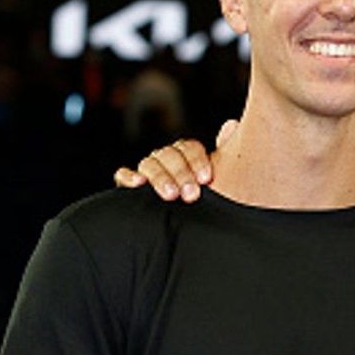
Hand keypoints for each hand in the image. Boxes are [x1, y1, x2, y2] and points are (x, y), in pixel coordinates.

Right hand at [111, 120, 238, 200]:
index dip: (196, 160)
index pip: (188, 148)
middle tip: (192, 194)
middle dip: (181, 173)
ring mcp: (148, 173)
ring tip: (171, 195)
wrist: (196, 229)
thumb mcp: (223, 180)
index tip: (206, 179)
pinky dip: (128, 177)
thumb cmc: (211, 202)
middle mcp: (167, 162)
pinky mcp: (130, 188)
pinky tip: (138, 184)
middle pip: (168, 154)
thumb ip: (226, 155)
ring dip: (160, 177)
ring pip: (149, 163)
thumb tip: (231, 125)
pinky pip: (122, 176)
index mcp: (187, 157)